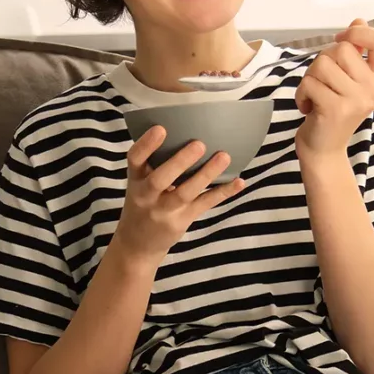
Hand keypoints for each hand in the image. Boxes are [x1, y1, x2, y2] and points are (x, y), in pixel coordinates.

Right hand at [112, 127, 243, 265]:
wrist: (137, 244)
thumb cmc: (143, 203)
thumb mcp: (139, 183)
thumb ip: (154, 163)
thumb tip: (187, 132)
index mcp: (135, 179)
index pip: (135, 159)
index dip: (146, 144)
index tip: (161, 128)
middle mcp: (146, 196)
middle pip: (160, 179)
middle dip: (180, 162)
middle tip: (199, 144)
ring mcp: (165, 210)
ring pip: (186, 192)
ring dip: (206, 174)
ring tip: (224, 156)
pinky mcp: (182, 220)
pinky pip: (204, 204)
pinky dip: (223, 192)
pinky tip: (238, 182)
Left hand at [294, 18, 373, 159]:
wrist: (323, 150)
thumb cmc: (331, 111)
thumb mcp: (346, 81)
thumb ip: (354, 52)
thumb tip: (359, 20)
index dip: (358, 32)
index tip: (341, 38)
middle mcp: (373, 90)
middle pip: (341, 49)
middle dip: (322, 61)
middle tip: (321, 83)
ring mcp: (357, 101)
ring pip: (322, 64)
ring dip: (309, 79)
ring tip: (314, 96)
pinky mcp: (337, 109)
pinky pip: (310, 83)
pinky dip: (301, 94)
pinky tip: (308, 108)